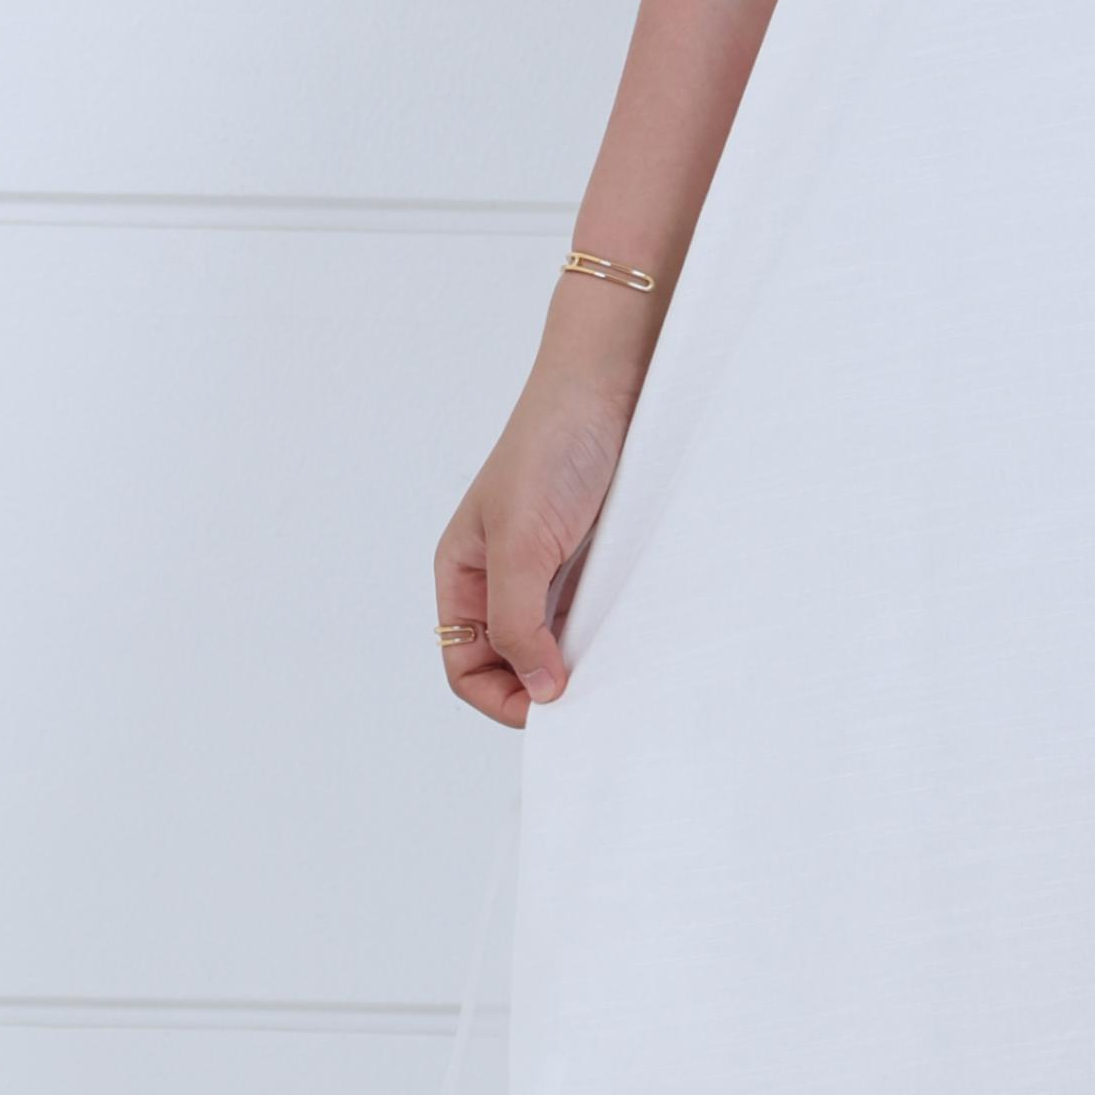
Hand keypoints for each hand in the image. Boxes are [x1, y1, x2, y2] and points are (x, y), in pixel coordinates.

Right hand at [434, 342, 635, 728]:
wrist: (610, 384)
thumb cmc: (551, 447)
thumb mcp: (522, 543)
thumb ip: (517, 620)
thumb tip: (537, 690)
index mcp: (463, 574)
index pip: (465, 665)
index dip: (500, 697)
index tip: (550, 710)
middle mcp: (502, 580)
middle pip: (510, 665)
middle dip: (542, 691)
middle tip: (591, 703)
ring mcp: (551, 571)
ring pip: (557, 646)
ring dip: (581, 668)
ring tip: (615, 678)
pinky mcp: (595, 560)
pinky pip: (596, 617)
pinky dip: (609, 640)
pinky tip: (632, 644)